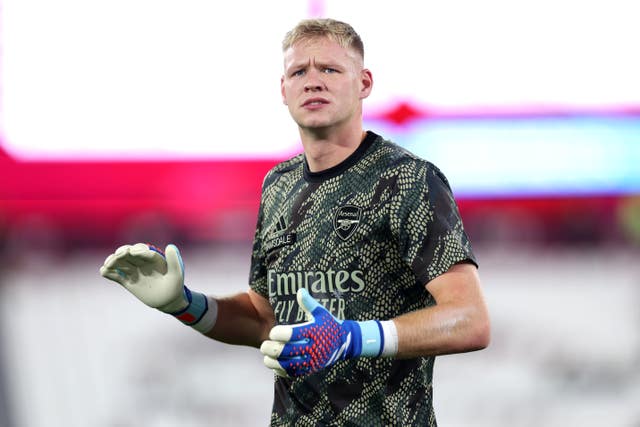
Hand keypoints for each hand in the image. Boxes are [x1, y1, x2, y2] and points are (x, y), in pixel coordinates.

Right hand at [100, 243, 187, 312]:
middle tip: (118, 255)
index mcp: (154, 259)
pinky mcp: (128, 281)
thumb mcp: (177, 274)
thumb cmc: (175, 286)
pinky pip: (116, 276)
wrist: (168, 300)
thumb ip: (174, 261)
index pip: (144, 252)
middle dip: (123, 253)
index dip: (138, 251)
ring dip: (113, 262)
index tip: (132, 252)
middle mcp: (142, 262)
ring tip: (108, 264)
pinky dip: (109, 273)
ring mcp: (134, 271)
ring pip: (121, 263)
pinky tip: (103, 271)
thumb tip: (170, 246)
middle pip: (130, 254)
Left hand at [260, 288, 385, 377]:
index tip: (272, 332)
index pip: (292, 334)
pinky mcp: (312, 369)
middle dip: (272, 349)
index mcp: (314, 331)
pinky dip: (282, 371)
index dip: (278, 334)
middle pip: (288, 351)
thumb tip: (300, 290)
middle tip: (263, 345)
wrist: (344, 342)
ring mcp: (313, 360)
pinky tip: (273, 365)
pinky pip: (294, 373)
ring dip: (274, 362)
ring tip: (265, 356)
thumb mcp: (321, 312)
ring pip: (289, 365)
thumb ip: (308, 303)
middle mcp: (313, 347)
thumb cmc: (329, 324)